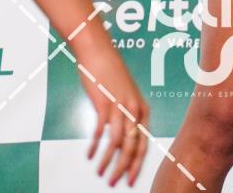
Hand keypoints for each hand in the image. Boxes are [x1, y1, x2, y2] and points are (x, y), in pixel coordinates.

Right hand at [77, 44, 149, 186]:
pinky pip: (101, 132)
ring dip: (107, 162)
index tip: (130, 180)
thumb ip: (125, 116)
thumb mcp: (125, 96)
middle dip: (123, 169)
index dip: (137, 165)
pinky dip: (94, 146)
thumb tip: (121, 139)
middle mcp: (134, 110)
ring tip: (100, 172)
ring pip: (116, 144)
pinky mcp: (104, 104)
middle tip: (114, 182)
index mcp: (142, 109)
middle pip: (131, 148)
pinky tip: (89, 154)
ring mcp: (120, 107)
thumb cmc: (111, 73)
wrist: (99, 53)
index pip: (143, 145)